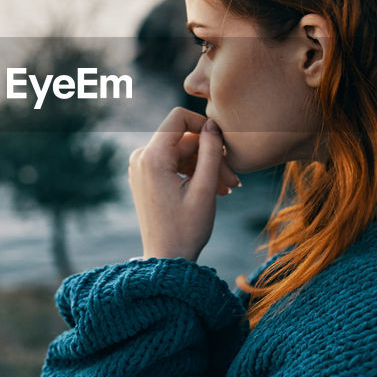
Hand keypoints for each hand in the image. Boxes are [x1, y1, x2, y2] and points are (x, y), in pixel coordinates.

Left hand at [128, 107, 240, 261]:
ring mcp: (142, 168)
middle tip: (235, 181)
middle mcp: (141, 157)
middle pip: (183, 140)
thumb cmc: (186, 228)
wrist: (166, 259)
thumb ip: (210, 151)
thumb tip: (212, 124)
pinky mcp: (147, 177)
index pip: (178, 117)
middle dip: (210, 156)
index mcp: (151, 157)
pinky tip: (214, 190)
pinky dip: (194, 173)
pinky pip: (174, 164)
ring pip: (182, 153)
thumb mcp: (205, 188)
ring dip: (206, 167)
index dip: (203, 124)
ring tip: (228, 189)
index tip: (223, 143)